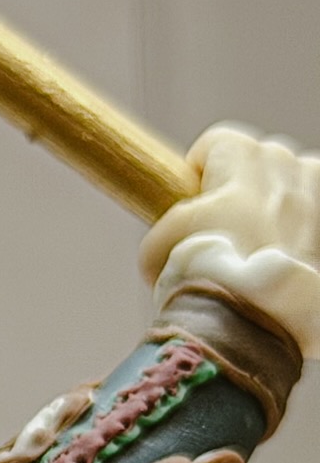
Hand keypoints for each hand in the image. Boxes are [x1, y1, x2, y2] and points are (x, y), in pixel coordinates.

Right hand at [141, 124, 319, 357]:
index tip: (196, 208)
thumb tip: (165, 250)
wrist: (262, 317)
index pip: (216, 144)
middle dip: (245, 192)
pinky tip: (289, 264)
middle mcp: (290, 163)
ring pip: (296, 189)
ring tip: (264, 252)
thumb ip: (162, 233)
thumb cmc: (213, 275)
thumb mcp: (159, 250)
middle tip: (229, 237)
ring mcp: (319, 194)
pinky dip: (305, 234)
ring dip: (281, 210)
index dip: (200, 176)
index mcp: (244, 156)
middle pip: (261, 164)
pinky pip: (314, 219)